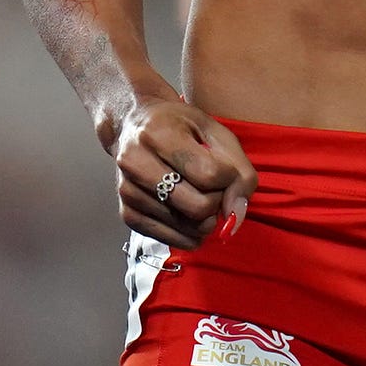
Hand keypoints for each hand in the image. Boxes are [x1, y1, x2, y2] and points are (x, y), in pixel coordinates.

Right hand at [107, 93, 257, 250]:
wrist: (134, 126)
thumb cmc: (181, 126)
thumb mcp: (216, 132)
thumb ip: (238, 171)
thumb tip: (236, 215)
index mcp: (159, 133)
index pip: (209, 175)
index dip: (230, 178)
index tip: (226, 170)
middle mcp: (136, 162)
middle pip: (197, 207)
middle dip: (218, 202)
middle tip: (215, 187)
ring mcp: (128, 191)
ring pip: (187, 226)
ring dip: (205, 218)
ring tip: (199, 195)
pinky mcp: (127, 213)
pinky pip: (171, 239)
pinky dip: (189, 233)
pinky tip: (190, 214)